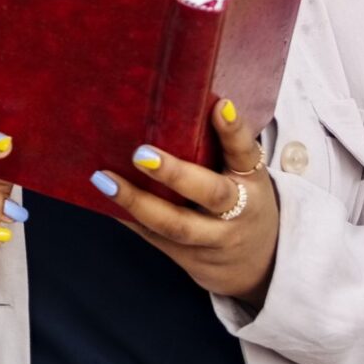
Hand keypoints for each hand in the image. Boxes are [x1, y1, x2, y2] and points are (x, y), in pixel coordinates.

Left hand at [92, 98, 279, 303]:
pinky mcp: (189, 257)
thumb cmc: (241, 200)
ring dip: (137, 202)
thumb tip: (174, 101)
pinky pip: (154, 238)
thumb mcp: (243, 173)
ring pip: (176, 225)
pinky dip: (128, 219)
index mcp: (252, 180)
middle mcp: (237, 212)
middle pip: (210, 194)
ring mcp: (213, 239)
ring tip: (104, 180)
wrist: (260, 262)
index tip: (219, 106)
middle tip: (141, 154)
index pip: (245, 152)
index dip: (233, 130)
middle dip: (175, 174)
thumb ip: (219, 146)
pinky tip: (103, 200)